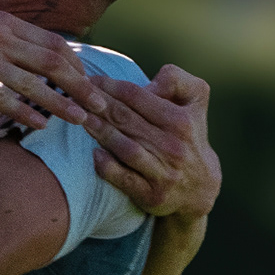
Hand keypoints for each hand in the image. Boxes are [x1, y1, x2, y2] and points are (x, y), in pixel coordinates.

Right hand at [0, 4, 103, 130]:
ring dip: (61, 103)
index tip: (92, 83)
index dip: (77, 65)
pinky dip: (24, 112)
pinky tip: (40, 124)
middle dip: (81, 85)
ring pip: (32, 82)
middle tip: (102, 104)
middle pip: (52, 61)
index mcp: (3, 21)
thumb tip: (30, 51)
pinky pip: (1, 98)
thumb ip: (2, 34)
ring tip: (81, 119)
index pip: (52, 43)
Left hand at [87, 65, 218, 215]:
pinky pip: (125, 179)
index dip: (109, 86)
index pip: (137, 96)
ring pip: (126, 148)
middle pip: (127, 120)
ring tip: (79, 118)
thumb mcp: (195, 102)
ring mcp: (163, 172)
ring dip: (100, 132)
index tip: (88, 80)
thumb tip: (150, 82)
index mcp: (181, 121)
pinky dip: (109, 166)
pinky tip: (94, 154)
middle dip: (97, 105)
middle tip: (73, 95)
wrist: (200, 188)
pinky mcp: (152, 195)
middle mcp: (174, 146)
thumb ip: (177, 81)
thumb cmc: (188, 136)